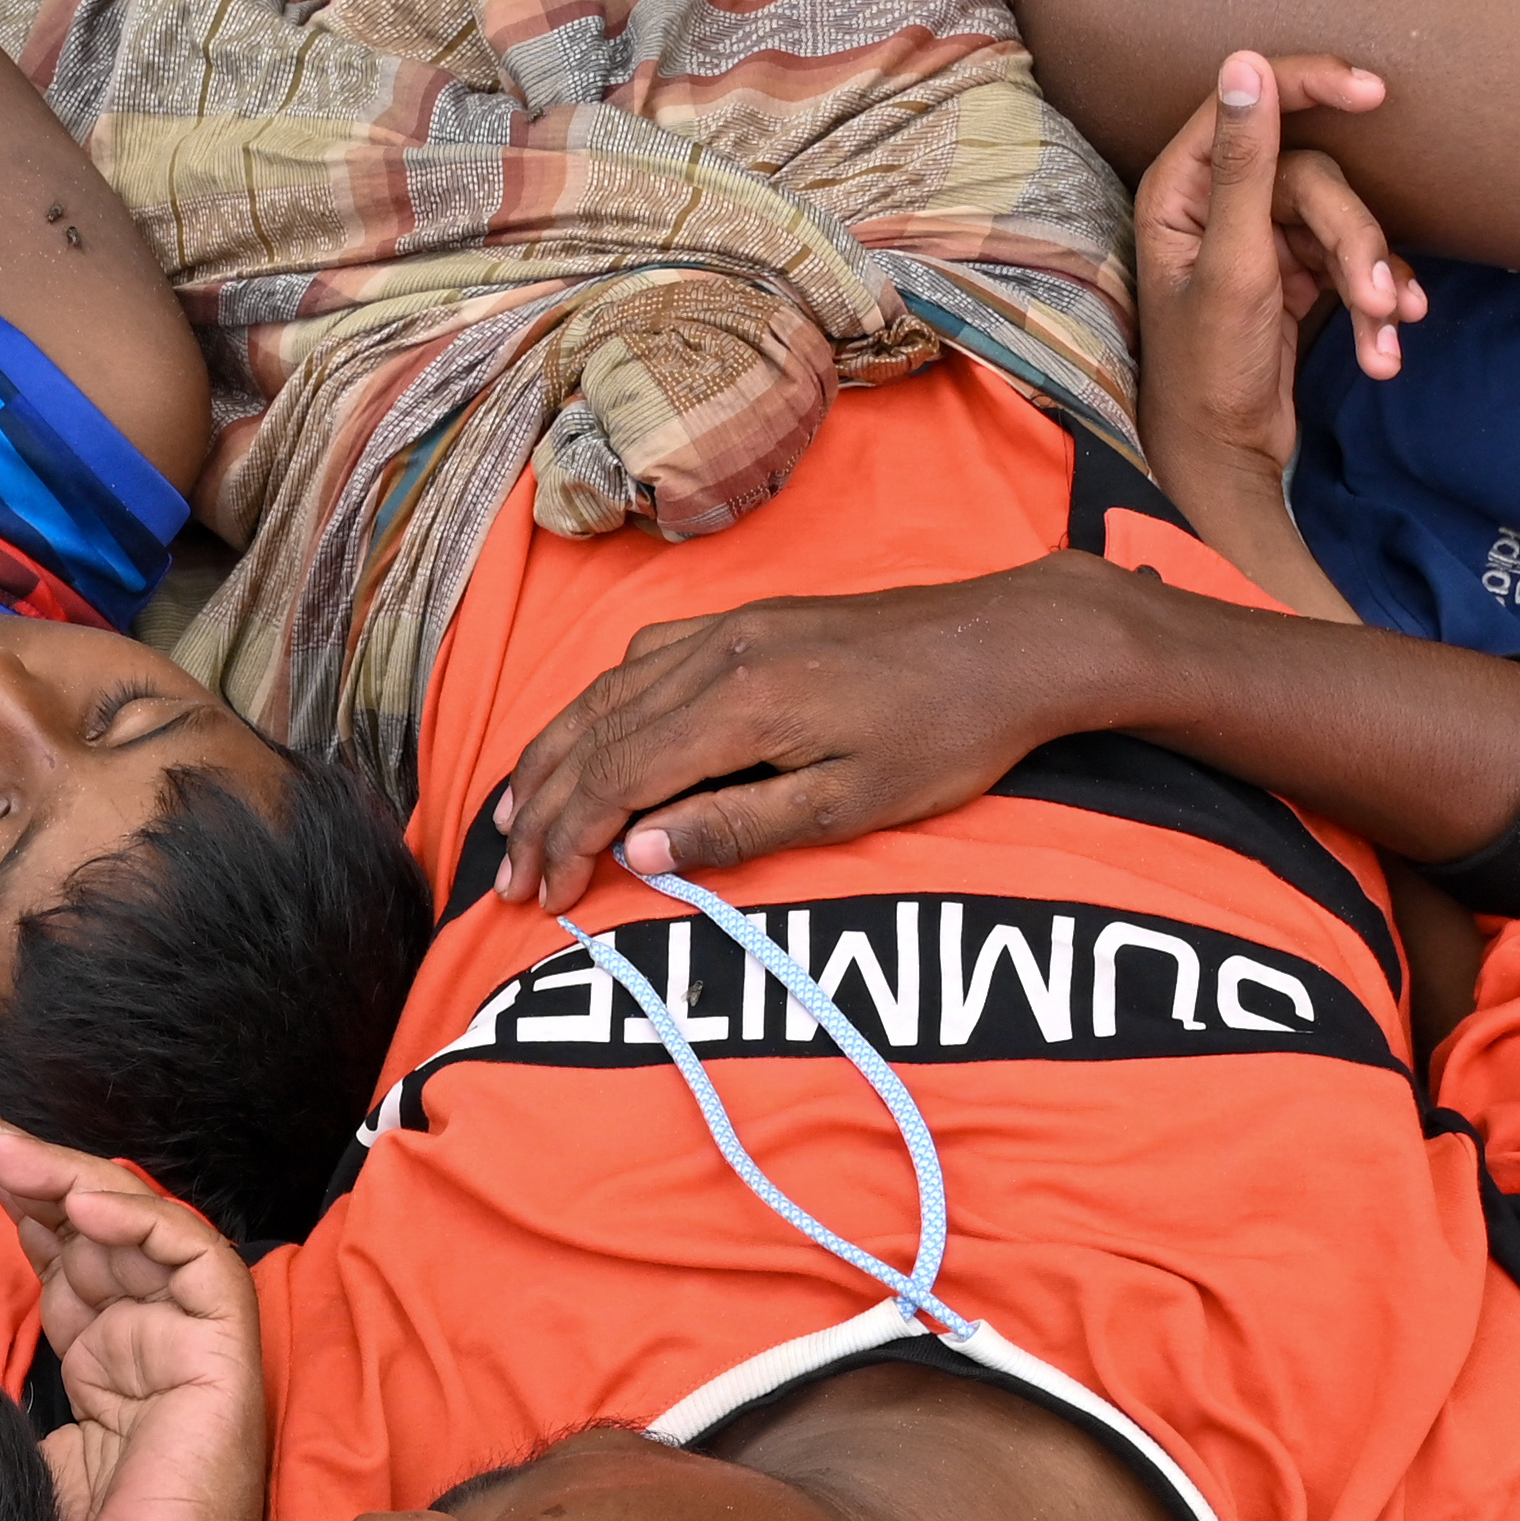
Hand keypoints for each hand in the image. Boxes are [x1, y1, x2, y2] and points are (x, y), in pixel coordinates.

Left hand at [0, 1105, 271, 1520]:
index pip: (62, 1251)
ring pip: (141, 1223)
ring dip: (69, 1176)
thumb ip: (4, 1379)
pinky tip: (81, 1201)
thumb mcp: (19, 1443)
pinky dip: (144, 1221)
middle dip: (29, 1166)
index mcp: (105, 1356)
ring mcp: (192, 1340)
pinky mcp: (228, 1353)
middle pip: (94, 1224)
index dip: (13, 1196)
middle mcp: (151, 1336)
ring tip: (0, 1146)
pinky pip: (196, 1259)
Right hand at [485, 555, 1163, 912]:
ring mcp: (728, 628)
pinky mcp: (746, 621)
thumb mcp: (850, 803)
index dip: (567, 841)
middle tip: (507, 881)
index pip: (615, 777)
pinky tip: (585, 743)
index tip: (544, 899)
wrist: (1012, 643)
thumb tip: (635, 853)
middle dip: (540, 812)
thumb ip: (737, 826)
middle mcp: (716, 652)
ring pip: (604, 695)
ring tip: (518, 822)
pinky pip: (638, 665)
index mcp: (740, 703)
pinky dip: (593, 712)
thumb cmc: (945, 735)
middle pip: (593, 735)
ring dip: (553, 760)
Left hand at [1134, 47, 1413, 533]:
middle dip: (1356, 240)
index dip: (1313, 87)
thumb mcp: (1232, 265)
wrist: (1225, 463)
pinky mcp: (1292, 275)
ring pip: (1341, 223)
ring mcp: (1258, 239)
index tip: (1374, 92)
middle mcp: (1217, 205)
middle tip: (1379, 299)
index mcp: (1182, 190)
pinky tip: (1388, 346)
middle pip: (1315, 179)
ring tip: (1388, 335)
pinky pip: (1348, 263)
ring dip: (1372, 279)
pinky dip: (1374, 301)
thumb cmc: (1207, 373)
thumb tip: (1245, 63)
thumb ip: (1244, 166)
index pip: (1252, 104)